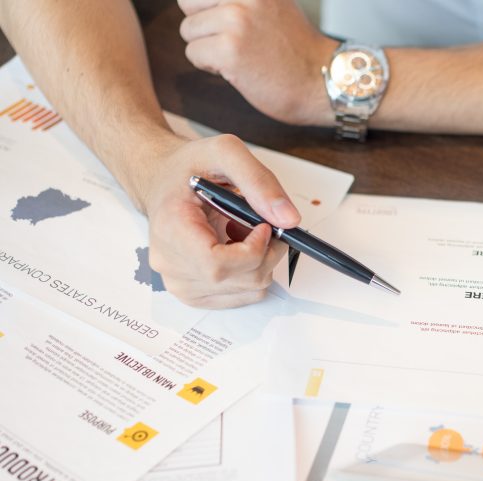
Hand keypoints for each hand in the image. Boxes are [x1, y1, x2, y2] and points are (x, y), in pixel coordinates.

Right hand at [134, 133, 299, 307]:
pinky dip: (253, 273)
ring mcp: (181, 284)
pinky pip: (243, 295)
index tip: (263, 226)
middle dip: (268, 252)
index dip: (253, 250)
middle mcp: (170, 263)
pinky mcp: (195, 294)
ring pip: (248, 290)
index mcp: (170, 229)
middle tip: (264, 224)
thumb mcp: (225, 152)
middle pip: (240, 279)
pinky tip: (236, 248)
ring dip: (261, 261)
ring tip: (242, 232)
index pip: (217, 265)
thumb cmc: (190, 167)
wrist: (164, 181)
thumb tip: (289, 219)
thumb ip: (259, 181)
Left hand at [178, 0, 337, 125]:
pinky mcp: (230, 50)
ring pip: (189, 30)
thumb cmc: (297, 50)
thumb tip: (197, 0)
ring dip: (207, 47)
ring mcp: (237, 21)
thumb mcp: (272, 5)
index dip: (207, 6)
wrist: (322, 81)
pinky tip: (236, 69)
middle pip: (188, 1)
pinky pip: (193, 53)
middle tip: (232, 40)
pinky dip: (209, 66)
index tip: (228, 24)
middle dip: (203, 24)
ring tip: (239, 56)